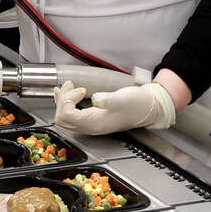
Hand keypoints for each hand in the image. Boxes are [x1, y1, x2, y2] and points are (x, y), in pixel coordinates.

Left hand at [52, 80, 175, 134]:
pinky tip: (67, 93)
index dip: (68, 100)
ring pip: (65, 117)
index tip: (81, 90)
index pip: (67, 116)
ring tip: (68, 86)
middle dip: (62, 100)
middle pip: (62, 118)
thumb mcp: (123, 99)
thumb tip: (96, 99)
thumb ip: (109, 100)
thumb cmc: (137, 105)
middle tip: (71, 85)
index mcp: (95, 124)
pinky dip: (66, 103)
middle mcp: (90, 127)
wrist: (148, 108)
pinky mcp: (92, 118)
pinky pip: (72, 114)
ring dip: (63, 100)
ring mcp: (90, 123)